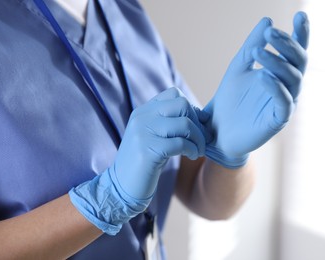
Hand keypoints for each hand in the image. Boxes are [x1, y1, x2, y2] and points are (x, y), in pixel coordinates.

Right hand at [69, 87, 209, 234]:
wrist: (121, 186)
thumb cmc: (144, 163)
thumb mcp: (155, 137)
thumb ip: (172, 123)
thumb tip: (204, 116)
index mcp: (143, 111)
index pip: (174, 94)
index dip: (191, 109)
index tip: (195, 126)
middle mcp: (142, 117)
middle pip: (182, 105)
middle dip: (197, 123)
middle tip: (200, 140)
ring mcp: (143, 132)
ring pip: (185, 124)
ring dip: (198, 139)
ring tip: (197, 151)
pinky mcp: (147, 150)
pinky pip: (181, 143)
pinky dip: (192, 150)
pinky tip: (191, 156)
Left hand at [204, 12, 309, 167]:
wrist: (217, 131)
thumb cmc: (229, 100)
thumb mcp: (238, 68)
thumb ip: (252, 46)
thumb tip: (267, 20)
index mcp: (279, 73)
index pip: (295, 51)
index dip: (300, 34)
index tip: (299, 15)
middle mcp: (286, 87)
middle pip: (298, 62)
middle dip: (287, 45)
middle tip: (270, 33)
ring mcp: (284, 104)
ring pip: (292, 79)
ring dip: (277, 63)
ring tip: (259, 52)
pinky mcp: (277, 120)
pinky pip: (284, 103)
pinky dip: (275, 88)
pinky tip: (262, 76)